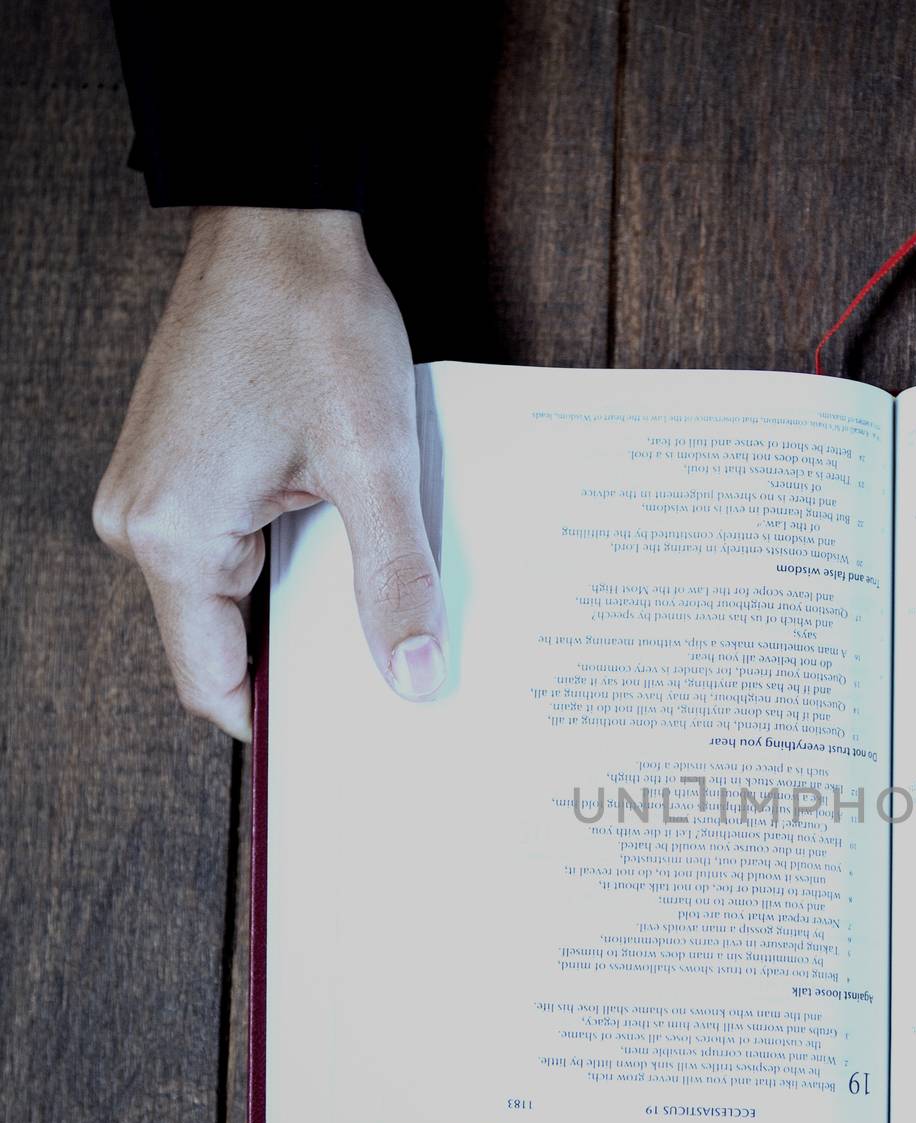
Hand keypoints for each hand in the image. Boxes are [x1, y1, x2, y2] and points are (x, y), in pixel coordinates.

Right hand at [93, 206, 447, 740]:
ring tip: (381, 626)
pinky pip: (233, 548)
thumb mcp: (375, 465)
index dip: (280, 723)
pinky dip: (291, 565)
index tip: (346, 747)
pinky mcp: (181, 466)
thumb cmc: (316, 325)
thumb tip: (413, 677)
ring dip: (305, 612)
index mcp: (169, 535)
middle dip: (305, 669)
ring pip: (235, 595)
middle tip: (390, 691)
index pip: (215, 681)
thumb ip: (395, 581)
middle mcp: (141, 521)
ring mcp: (154, 491)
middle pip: (224, 642)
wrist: (279, 220)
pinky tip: (351, 564)